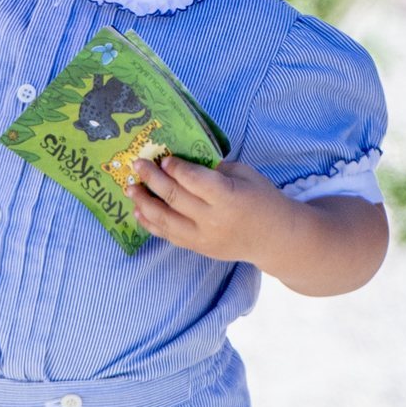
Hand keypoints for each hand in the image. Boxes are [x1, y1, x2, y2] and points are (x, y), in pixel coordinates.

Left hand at [125, 156, 289, 264]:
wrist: (274, 237)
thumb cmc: (261, 198)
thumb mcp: (244, 175)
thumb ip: (213, 169)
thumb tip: (181, 160)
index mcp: (229, 197)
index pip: (194, 180)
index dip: (175, 168)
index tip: (163, 158)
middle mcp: (213, 220)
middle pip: (175, 198)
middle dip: (153, 180)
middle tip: (137, 166)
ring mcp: (204, 238)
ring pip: (165, 220)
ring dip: (144, 203)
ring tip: (131, 189)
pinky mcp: (198, 248)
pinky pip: (169, 236)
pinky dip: (151, 224)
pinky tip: (139, 212)